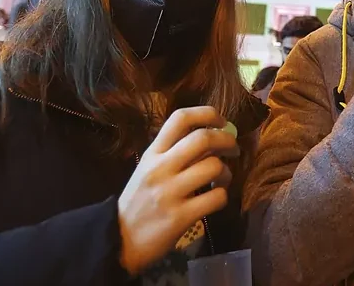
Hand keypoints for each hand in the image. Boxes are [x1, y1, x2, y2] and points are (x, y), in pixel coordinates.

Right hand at [117, 106, 238, 275]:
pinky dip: (224, 195)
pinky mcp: (180, 216)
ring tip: (223, 179)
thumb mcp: (148, 169)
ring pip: (214, 166)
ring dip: (228, 171)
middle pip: (203, 138)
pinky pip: (217, 197)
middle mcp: (160, 168)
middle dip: (227, 140)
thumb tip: (212, 135)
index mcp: (152, 153)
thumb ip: (173, 151)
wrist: (119, 240)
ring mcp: (170, 192)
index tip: (222, 122)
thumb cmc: (139, 201)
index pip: (180, 118)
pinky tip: (216, 198)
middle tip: (233, 149)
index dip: (208, 114)